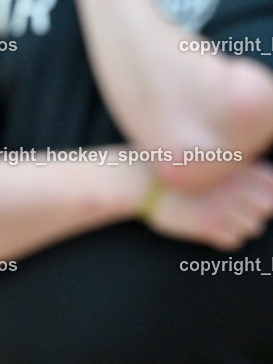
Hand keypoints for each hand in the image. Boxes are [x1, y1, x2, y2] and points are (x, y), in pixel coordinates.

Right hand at [144, 161, 272, 250]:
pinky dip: (222, 237)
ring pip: (252, 227)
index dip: (261, 192)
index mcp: (235, 166)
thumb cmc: (168, 169)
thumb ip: (232, 166)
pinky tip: (204, 226)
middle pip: (266, 209)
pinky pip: (233, 241)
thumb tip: (258, 184)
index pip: (271, 186)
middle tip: (228, 207)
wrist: (138, 182)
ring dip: (236, 225)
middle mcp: (235, 186)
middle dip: (252, 210)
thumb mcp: (203, 157)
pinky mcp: (209, 226)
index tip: (243, 193)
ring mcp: (223, 207)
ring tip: (214, 216)